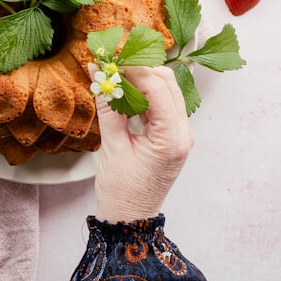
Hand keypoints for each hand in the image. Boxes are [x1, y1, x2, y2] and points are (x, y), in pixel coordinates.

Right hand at [92, 65, 194, 222]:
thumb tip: (98, 74)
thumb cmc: (121, 191)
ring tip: (113, 74)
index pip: (157, 87)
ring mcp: (179, 135)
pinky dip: (142, 94)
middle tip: (111, 62)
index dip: (133, 68)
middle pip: (166, 83)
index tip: (110, 58)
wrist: (129, 221)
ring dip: (140, 79)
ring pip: (164, 91)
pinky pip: (160, 105)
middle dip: (139, 68)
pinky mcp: (170, 137)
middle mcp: (182, 133)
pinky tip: (122, 92)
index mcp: (172, 138)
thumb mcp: (112, 146)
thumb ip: (108, 106)